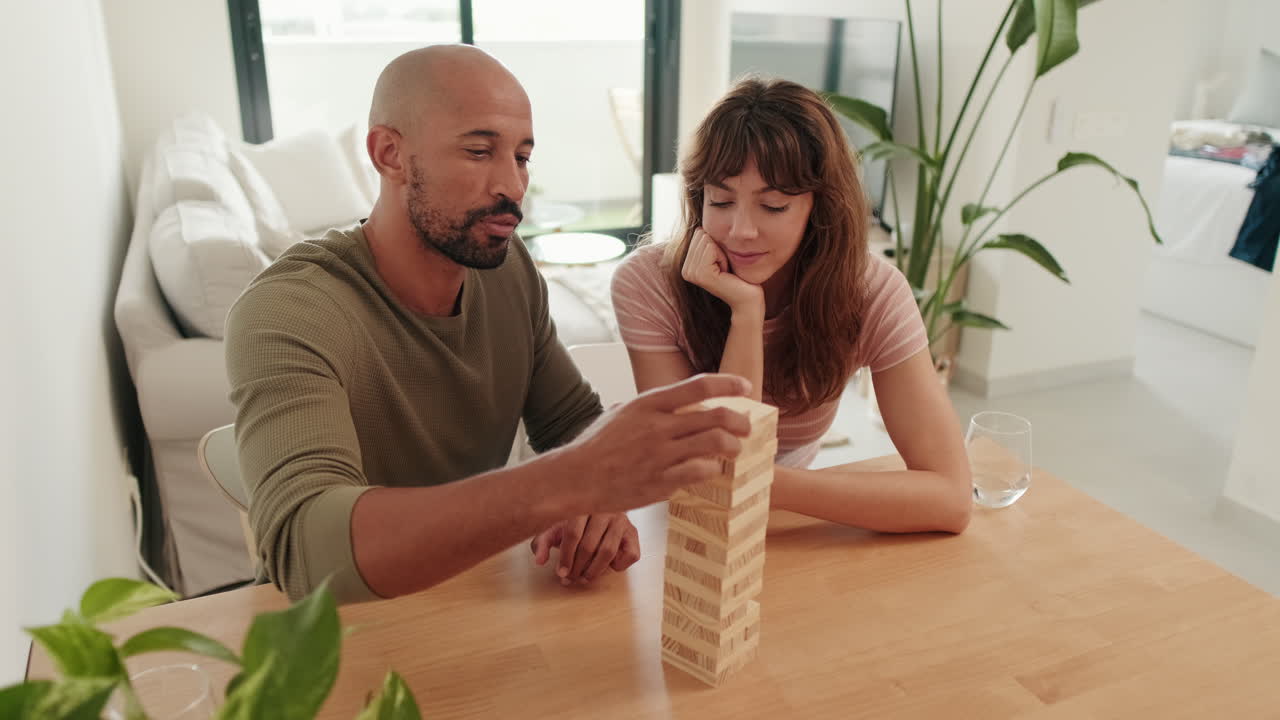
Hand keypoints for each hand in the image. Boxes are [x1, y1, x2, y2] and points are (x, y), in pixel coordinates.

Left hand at [530, 513, 640, 584]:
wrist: (600, 511)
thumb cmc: (574, 523)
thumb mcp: (555, 529)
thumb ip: (543, 543)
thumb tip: (540, 561)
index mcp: (582, 505)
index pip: (573, 533)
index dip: (566, 556)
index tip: (561, 573)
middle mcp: (605, 510)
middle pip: (589, 545)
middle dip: (578, 567)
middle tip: (571, 579)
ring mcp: (622, 521)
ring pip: (608, 551)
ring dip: (594, 571)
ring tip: (584, 578)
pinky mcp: (634, 534)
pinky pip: (629, 555)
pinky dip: (617, 566)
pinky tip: (607, 566)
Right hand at [559, 373, 752, 512]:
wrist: (576, 477)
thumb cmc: (597, 445)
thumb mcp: (621, 412)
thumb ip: (649, 406)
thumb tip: (671, 401)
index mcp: (649, 404)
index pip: (699, 386)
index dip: (729, 384)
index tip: (746, 386)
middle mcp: (659, 426)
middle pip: (717, 416)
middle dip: (741, 421)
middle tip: (746, 427)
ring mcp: (661, 454)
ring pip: (716, 443)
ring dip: (733, 446)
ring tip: (734, 450)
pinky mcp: (661, 481)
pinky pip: (702, 471)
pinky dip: (713, 469)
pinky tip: (711, 470)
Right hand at [681, 228, 762, 311]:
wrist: (748, 298)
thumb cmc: (739, 275)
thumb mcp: (721, 255)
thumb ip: (709, 241)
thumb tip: (702, 223)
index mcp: (688, 265)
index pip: (699, 232)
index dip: (717, 244)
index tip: (722, 263)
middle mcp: (685, 270)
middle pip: (701, 234)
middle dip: (719, 247)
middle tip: (725, 267)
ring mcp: (691, 273)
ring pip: (706, 240)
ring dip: (722, 252)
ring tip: (726, 270)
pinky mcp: (701, 275)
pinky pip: (711, 248)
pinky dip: (723, 256)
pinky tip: (726, 272)